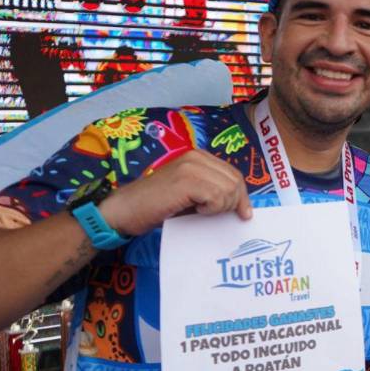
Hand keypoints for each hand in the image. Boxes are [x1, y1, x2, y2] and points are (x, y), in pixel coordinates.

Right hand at [99, 149, 252, 236]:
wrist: (125, 210)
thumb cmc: (156, 205)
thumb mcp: (189, 193)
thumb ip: (211, 190)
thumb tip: (240, 204)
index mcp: (198, 156)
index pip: (233, 173)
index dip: (242, 195)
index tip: (244, 213)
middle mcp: (196, 156)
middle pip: (235, 181)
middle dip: (233, 203)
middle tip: (215, 214)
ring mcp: (190, 166)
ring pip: (228, 189)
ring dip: (219, 207)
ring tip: (199, 210)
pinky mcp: (186, 180)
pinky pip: (216, 196)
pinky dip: (210, 208)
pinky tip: (195, 210)